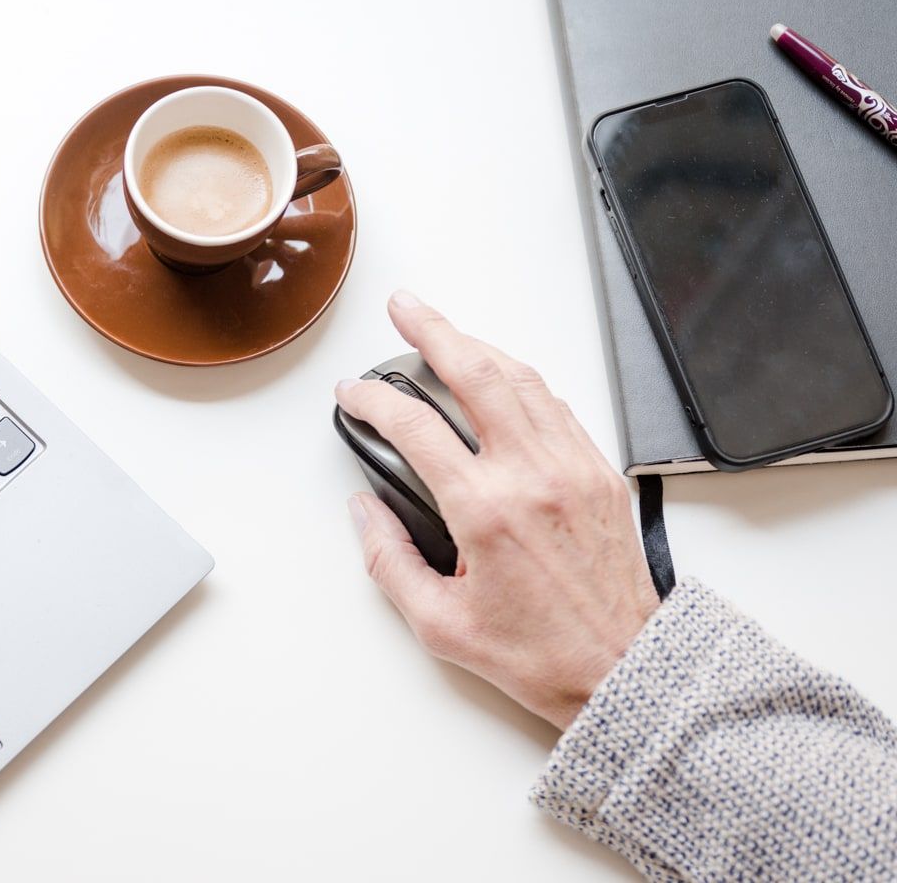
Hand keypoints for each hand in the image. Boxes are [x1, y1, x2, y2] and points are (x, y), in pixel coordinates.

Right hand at [336, 291, 659, 728]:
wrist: (623, 669)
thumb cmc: (540, 655)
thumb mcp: (438, 623)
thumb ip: (388, 561)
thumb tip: (364, 511)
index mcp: (487, 511)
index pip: (415, 427)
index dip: (373, 401)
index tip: (354, 395)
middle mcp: (534, 476)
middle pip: (477, 374)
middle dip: (433, 331)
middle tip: (404, 309)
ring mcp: (574, 469)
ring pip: (523, 380)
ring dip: (480, 346)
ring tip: (448, 334)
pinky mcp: (601, 474)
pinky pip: (557, 406)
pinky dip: (522, 380)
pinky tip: (502, 378)